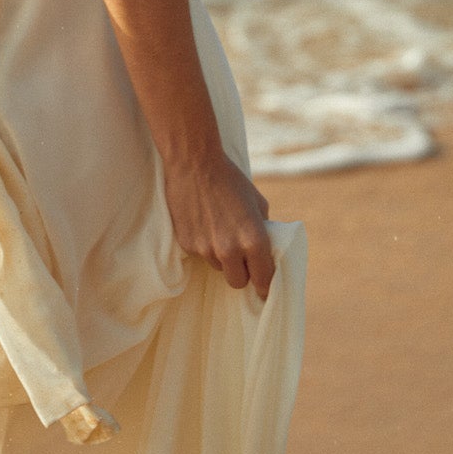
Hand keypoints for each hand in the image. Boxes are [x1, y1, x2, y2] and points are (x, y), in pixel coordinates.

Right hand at [163, 145, 275, 298]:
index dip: (265, 286)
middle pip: (238, 282)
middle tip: (240, 258)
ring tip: (217, 228)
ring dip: (221, 256)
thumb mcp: (257, 202)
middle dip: (241, 273)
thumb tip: (265, 247)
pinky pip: (199, 253)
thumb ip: (263, 229)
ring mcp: (205, 248)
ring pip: (217, 266)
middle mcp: (230, 250)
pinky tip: (202, 221)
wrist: (193, 163)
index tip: (265, 291)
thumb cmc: (230, 179)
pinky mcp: (187, 244)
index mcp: (254, 240)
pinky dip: (203, 243)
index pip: (264, 279)